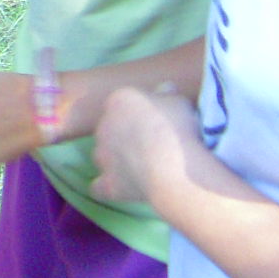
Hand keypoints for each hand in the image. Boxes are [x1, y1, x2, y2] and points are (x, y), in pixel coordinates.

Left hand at [90, 84, 204, 206]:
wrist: (173, 168)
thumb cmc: (179, 129)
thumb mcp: (180, 102)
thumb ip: (168, 95)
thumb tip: (165, 89)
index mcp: (119, 101)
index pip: (123, 103)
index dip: (140, 113)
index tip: (158, 122)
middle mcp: (103, 126)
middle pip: (111, 128)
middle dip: (127, 135)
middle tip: (153, 146)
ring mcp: (102, 156)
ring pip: (104, 155)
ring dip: (117, 159)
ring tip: (144, 168)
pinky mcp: (107, 183)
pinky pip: (99, 187)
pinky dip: (108, 187)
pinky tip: (122, 188)